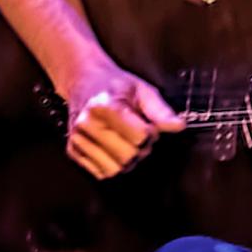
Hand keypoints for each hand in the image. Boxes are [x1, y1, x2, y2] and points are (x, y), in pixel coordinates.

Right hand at [61, 62, 184, 179]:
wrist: (84, 80)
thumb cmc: (115, 85)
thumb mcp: (142, 90)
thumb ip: (160, 110)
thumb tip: (178, 126)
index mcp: (106, 106)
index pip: (140, 136)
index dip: (151, 133)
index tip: (148, 125)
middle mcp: (87, 124)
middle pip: (128, 156)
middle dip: (140, 149)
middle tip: (138, 135)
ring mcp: (78, 139)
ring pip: (114, 168)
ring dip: (126, 159)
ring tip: (125, 141)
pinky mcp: (73, 150)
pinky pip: (100, 172)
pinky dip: (112, 164)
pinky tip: (112, 147)